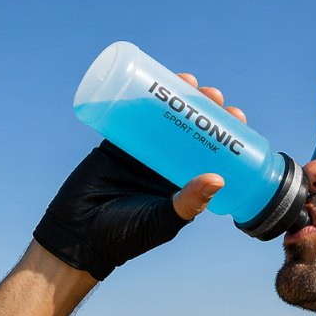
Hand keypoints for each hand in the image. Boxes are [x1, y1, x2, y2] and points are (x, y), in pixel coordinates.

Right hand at [32, 75, 247, 280]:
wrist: (79, 236)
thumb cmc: (126, 236)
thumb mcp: (163, 220)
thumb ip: (188, 203)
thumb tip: (219, 178)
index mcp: (184, 182)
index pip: (211, 152)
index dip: (225, 133)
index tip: (236, 115)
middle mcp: (166, 164)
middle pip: (191, 129)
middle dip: (204, 109)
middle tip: (213, 95)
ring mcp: (142, 152)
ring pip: (164, 118)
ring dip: (177, 98)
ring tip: (190, 81)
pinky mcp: (116, 144)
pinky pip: (131, 116)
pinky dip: (140, 98)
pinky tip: (152, 79)